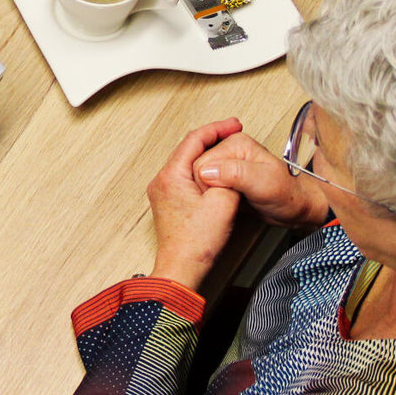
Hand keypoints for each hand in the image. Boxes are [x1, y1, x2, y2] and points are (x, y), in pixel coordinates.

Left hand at [145, 118, 244, 289]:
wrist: (181, 269)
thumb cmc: (196, 244)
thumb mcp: (223, 205)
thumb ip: (229, 178)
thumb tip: (230, 166)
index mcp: (171, 176)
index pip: (194, 139)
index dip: (217, 128)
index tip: (234, 124)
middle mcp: (161, 181)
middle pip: (188, 149)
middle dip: (212, 139)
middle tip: (232, 132)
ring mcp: (162, 192)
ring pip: (186, 163)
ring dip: (207, 155)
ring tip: (228, 149)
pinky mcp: (168, 203)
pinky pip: (185, 177)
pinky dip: (202, 170)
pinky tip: (216, 173)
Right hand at [191, 124, 327, 228]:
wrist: (296, 209)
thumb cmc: (287, 195)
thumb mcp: (264, 183)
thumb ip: (235, 173)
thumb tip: (206, 171)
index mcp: (236, 143)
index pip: (201, 162)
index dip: (206, 183)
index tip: (221, 196)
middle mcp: (229, 151)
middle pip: (198, 170)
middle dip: (207, 188)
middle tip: (225, 200)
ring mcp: (227, 165)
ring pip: (200, 180)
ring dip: (208, 193)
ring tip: (224, 202)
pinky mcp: (226, 179)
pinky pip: (207, 187)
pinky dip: (211, 197)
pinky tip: (222, 203)